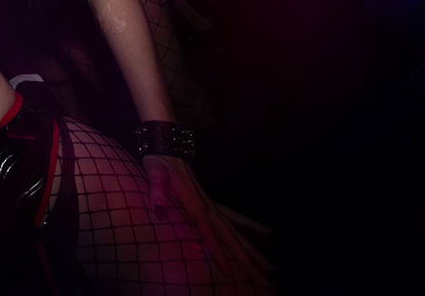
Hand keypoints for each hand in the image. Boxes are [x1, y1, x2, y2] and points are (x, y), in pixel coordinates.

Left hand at [144, 155, 272, 284]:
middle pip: (231, 238)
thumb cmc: (160, 160)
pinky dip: (250, 226)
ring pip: (237, 232)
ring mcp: (212, 204)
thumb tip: (158, 212)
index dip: (219, 252)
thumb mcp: (155, 174)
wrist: (169, 143)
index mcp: (196, 204)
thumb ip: (157, 192)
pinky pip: (235, 218)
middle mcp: (208, 206)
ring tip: (270, 269)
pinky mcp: (210, 201)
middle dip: (247, 260)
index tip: (230, 272)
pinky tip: (266, 233)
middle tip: (264, 280)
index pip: (209, 233)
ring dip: (253, 250)